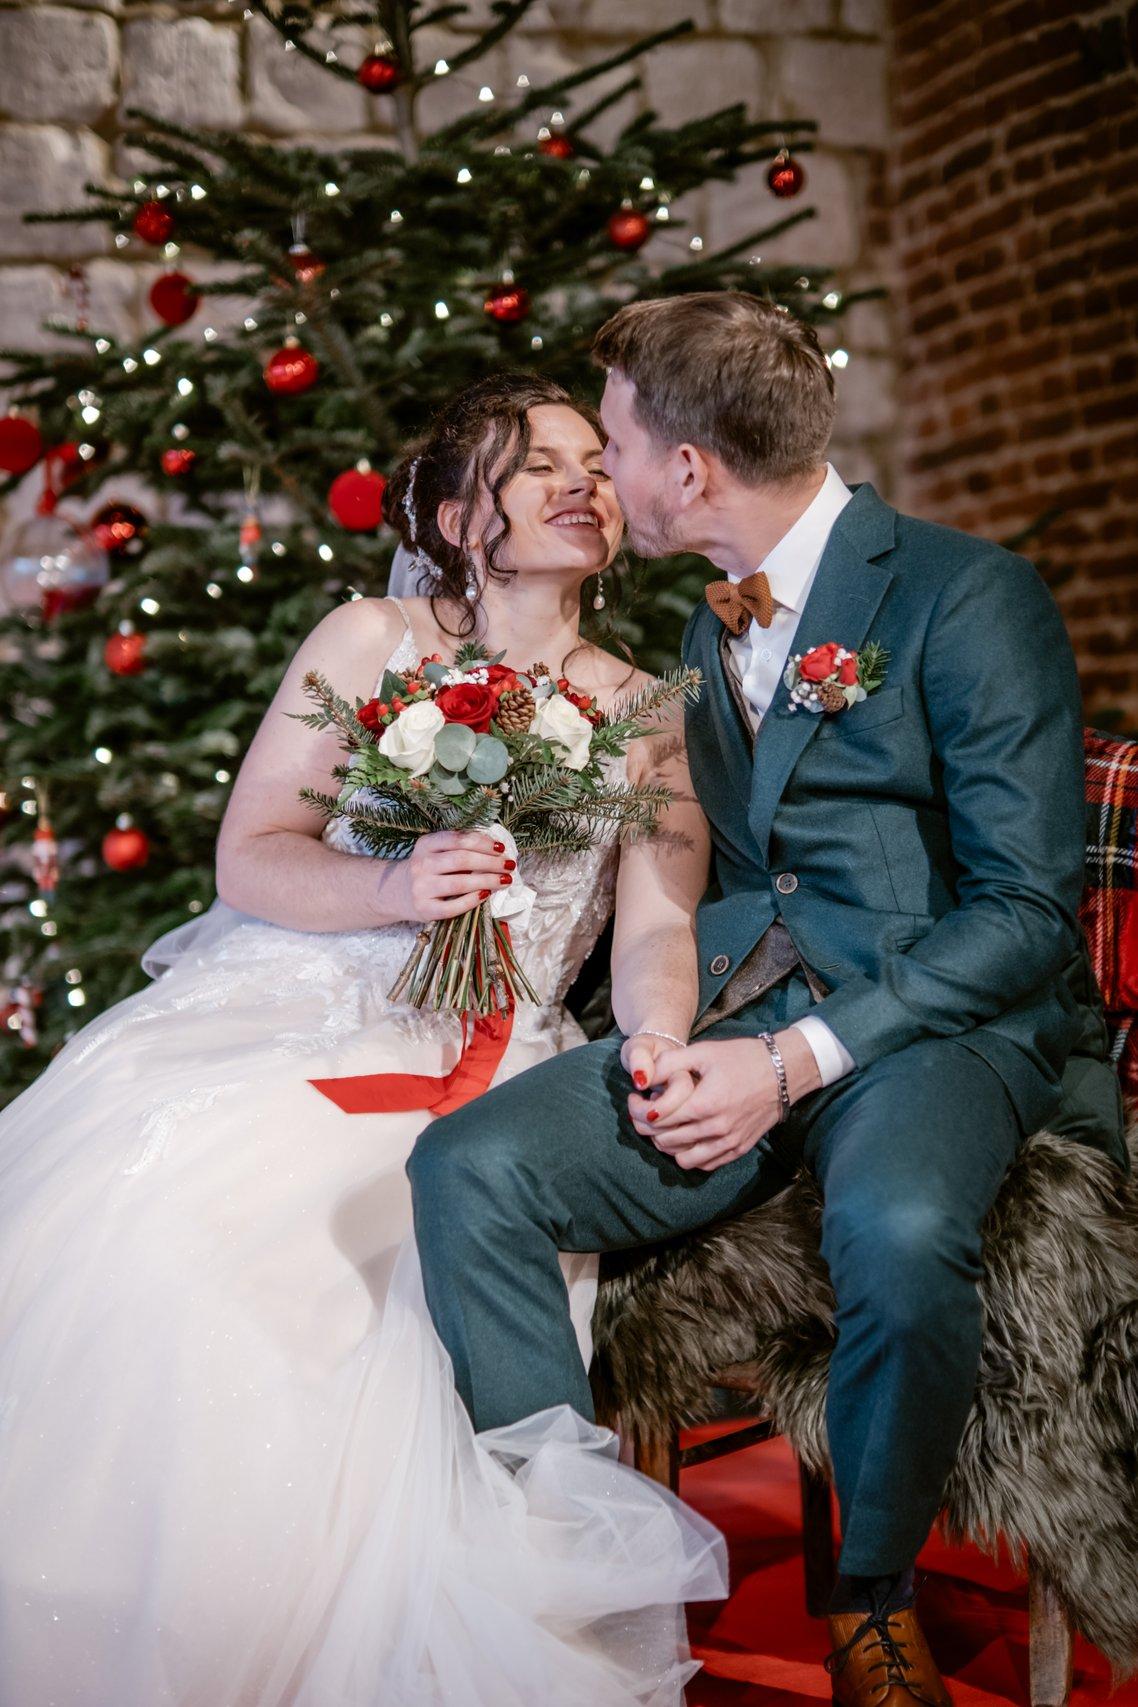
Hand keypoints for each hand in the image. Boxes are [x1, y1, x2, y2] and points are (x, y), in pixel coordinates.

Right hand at [376, 831, 514, 922]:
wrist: (395, 892)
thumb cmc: (425, 869)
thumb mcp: (434, 851)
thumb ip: (458, 847)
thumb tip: (496, 850)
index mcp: (426, 844)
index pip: (458, 839)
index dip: (483, 843)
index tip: (501, 848)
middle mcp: (421, 864)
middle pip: (462, 860)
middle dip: (491, 862)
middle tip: (509, 865)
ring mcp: (421, 888)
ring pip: (460, 883)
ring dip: (487, 880)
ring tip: (505, 880)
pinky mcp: (425, 909)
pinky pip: (453, 906)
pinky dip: (473, 900)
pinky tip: (486, 894)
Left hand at [627, 1029, 820, 1171]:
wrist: (784, 1072)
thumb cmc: (742, 1058)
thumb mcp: (704, 1052)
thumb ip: (670, 1064)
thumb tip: (642, 1078)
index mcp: (705, 1104)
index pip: (657, 1118)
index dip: (637, 1110)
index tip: (635, 1099)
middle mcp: (716, 1129)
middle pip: (665, 1140)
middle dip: (647, 1127)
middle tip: (644, 1111)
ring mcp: (728, 1143)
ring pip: (682, 1158)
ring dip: (666, 1144)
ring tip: (665, 1125)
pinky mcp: (737, 1149)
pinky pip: (703, 1164)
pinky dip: (688, 1155)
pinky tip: (685, 1136)